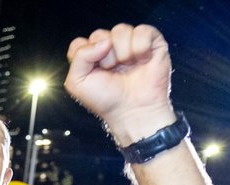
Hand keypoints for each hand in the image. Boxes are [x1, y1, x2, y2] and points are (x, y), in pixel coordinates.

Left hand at [65, 25, 175, 143]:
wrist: (133, 110)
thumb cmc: (105, 98)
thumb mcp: (77, 83)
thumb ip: (79, 57)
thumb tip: (105, 41)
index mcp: (90, 56)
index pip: (79, 43)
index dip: (84, 57)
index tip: (92, 73)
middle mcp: (109, 47)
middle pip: (99, 35)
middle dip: (104, 57)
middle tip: (112, 72)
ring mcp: (130, 43)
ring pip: (120, 30)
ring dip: (122, 53)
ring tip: (128, 67)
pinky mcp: (151, 41)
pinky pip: (143, 31)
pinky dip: (141, 48)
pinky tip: (142, 61)